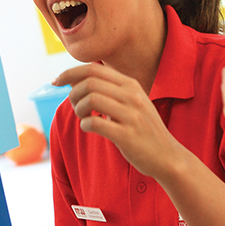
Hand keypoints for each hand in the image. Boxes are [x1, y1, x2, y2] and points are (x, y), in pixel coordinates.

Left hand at [53, 64, 189, 179]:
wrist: (168, 157)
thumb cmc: (144, 130)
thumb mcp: (132, 103)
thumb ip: (109, 91)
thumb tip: (75, 81)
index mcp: (131, 85)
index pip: (93, 68)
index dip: (69, 72)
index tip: (56, 82)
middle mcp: (132, 96)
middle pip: (89, 82)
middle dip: (73, 93)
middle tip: (76, 107)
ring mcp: (131, 115)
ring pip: (91, 99)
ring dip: (79, 109)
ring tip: (84, 117)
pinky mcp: (127, 135)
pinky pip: (95, 123)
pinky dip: (85, 124)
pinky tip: (90, 128)